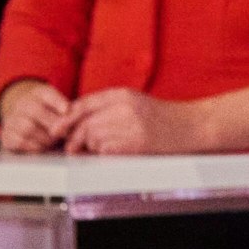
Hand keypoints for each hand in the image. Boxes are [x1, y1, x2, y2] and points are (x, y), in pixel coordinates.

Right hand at [0, 80, 69, 151]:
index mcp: (38, 93)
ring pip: (28, 128)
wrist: (26, 122)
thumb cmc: (50, 116)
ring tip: (54, 141)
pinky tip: (42, 146)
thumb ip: (68, 110)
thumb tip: (72, 116)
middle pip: (35, 111)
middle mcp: (21, 104)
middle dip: (53, 124)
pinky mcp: (6, 136)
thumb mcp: (60, 107)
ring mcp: (11, 119)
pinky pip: (19, 141)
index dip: (57, 101)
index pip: (46, 93)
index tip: (66, 110)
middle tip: (64, 133)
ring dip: (45, 137)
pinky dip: (34, 146)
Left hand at [64, 88, 203, 154]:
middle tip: (73, 148)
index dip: (66, 118)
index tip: (57, 128)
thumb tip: (77, 122)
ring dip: (92, 147)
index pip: (83, 104)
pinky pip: (106, 150)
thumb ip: (108, 108)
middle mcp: (124, 107)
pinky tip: (116, 151)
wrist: (192, 126)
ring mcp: (131, 125)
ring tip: (105, 147)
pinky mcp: (136, 142)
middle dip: (75, 138)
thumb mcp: (134, 103)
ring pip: (93, 138)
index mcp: (122, 94)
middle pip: (84, 124)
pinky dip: (105, 154)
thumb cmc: (163, 117)